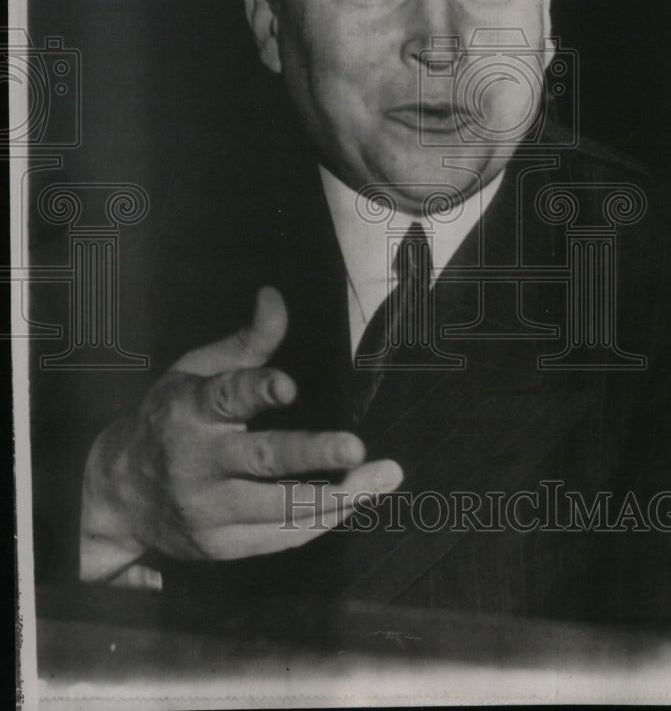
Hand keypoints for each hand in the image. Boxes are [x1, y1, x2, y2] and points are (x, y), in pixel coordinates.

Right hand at [80, 286, 402, 580]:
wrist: (115, 495)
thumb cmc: (168, 421)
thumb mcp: (195, 372)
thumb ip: (246, 342)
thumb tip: (275, 298)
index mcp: (189, 411)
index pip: (225, 398)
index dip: (257, 390)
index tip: (288, 386)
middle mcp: (197, 463)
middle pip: (260, 459)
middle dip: (311, 453)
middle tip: (354, 447)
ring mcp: (208, 510)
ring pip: (279, 508)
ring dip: (337, 495)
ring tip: (382, 477)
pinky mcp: (220, 545)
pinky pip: (280, 537)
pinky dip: (320, 520)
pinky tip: (355, 501)